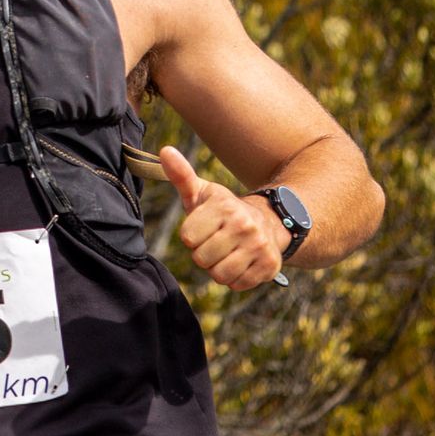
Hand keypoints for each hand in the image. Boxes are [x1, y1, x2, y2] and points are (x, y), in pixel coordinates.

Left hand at [161, 146, 290, 291]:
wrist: (268, 222)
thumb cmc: (223, 211)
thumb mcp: (202, 193)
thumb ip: (181, 175)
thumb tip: (164, 150)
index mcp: (224, 206)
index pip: (187, 237)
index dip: (191, 236)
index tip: (203, 228)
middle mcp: (245, 225)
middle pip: (201, 258)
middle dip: (204, 254)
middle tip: (216, 242)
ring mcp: (259, 246)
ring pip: (219, 274)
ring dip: (218, 268)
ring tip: (227, 252)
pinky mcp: (269, 266)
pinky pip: (237, 285)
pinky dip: (235, 278)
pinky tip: (241, 262)